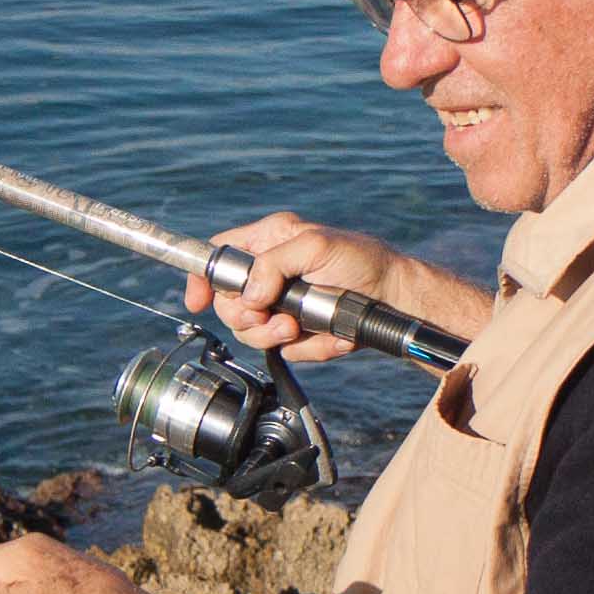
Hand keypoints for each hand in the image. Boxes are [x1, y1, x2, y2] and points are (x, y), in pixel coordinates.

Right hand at [190, 213, 468, 361]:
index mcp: (268, 242)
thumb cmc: (361, 260)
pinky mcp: (300, 333)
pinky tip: (332, 336)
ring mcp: (283, 306)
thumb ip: (274, 263)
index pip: (220, 256)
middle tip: (278, 319)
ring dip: (277, 336)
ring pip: (253, 333)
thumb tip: (249, 294)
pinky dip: (311, 347)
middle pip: (230, 304)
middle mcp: (270, 274)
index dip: (203, 278)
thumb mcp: (316, 246)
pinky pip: (287, 351)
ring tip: (304, 328)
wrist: (395, 298)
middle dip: (250, 318)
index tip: (199, 302)